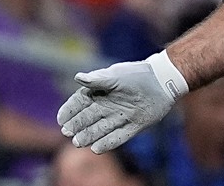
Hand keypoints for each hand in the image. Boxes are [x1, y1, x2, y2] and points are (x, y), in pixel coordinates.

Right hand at [56, 51, 187, 152]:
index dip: (69, 110)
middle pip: (88, 118)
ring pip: (101, 129)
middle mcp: (108, 106)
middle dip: (77, 126)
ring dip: (89, 136)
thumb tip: (78, 78)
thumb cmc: (136, 74)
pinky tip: (96, 149)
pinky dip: (107, 143)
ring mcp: (120, 117)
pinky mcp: (134, 126)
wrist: (162, 81)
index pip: (80, 103)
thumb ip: (97, 79)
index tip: (60, 119)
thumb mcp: (116, 75)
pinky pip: (118, 137)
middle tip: (67, 133)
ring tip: (78, 142)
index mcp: (101, 92)